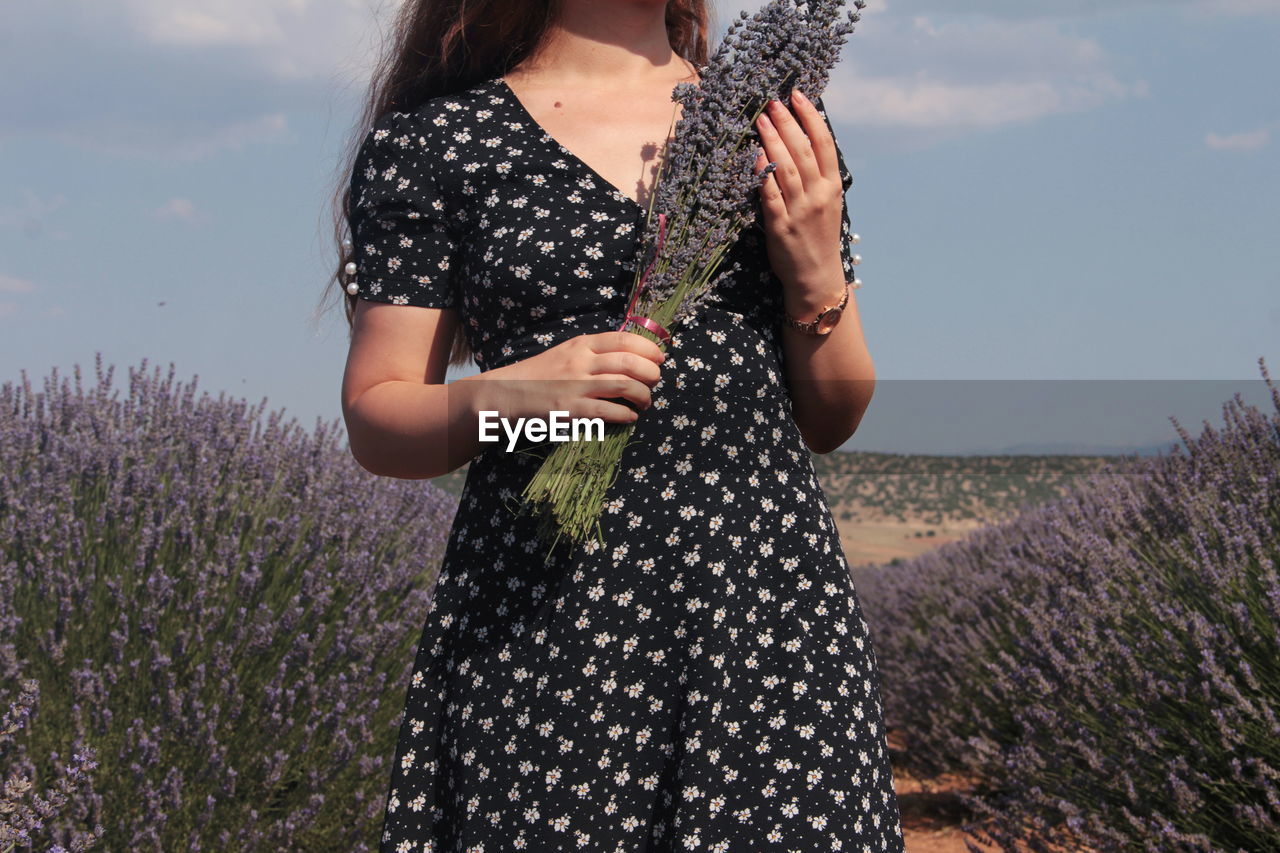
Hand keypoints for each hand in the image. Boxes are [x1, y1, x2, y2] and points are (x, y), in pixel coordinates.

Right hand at [471, 331, 664, 424]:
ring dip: (643, 395)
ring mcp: (576, 385)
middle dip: (650, 372)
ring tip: (646, 402)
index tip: (660, 358)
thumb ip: (591, 353)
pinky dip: (625, 415)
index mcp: (581, 344)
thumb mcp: (564, 354)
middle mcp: (581, 362)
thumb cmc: (536, 375)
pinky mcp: (571, 409)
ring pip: (624, 385)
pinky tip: (629, 417)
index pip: (623, 339)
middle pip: (629, 362)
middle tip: (655, 382)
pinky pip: (607, 411)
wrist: (503, 394)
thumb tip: (625, 359)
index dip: (648, 348)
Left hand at [754, 90, 848, 314]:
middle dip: (786, 122)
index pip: (823, 142)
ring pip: (786, 167)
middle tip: (772, 102)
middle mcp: (818, 195)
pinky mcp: (780, 226)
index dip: (810, 116)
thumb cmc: (818, 237)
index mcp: (832, 186)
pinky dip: (763, 174)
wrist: (816, 277)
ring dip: (773, 140)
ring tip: (761, 119)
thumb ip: (817, 175)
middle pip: (802, 149)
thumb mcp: (827, 203)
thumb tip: (802, 140)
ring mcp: (800, 210)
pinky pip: (771, 195)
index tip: (798, 95)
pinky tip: (755, 157)